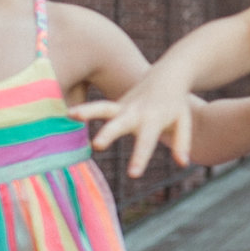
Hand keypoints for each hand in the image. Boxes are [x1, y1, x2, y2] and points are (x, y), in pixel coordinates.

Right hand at [74, 64, 197, 178]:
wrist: (168, 76)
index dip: (139, 158)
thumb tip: (184, 163)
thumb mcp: (184, 122)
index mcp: (154, 120)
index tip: (132, 174)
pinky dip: (82, 111)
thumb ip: (183, 142)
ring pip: (103, 108)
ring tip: (70, 114)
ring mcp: (123, 107)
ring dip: (87, 110)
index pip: (146, 142)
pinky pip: (97, 109)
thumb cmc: (176, 104)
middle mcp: (136, 112)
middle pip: (120, 124)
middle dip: (108, 134)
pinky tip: (65, 115)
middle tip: (97, 145)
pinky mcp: (115, 105)